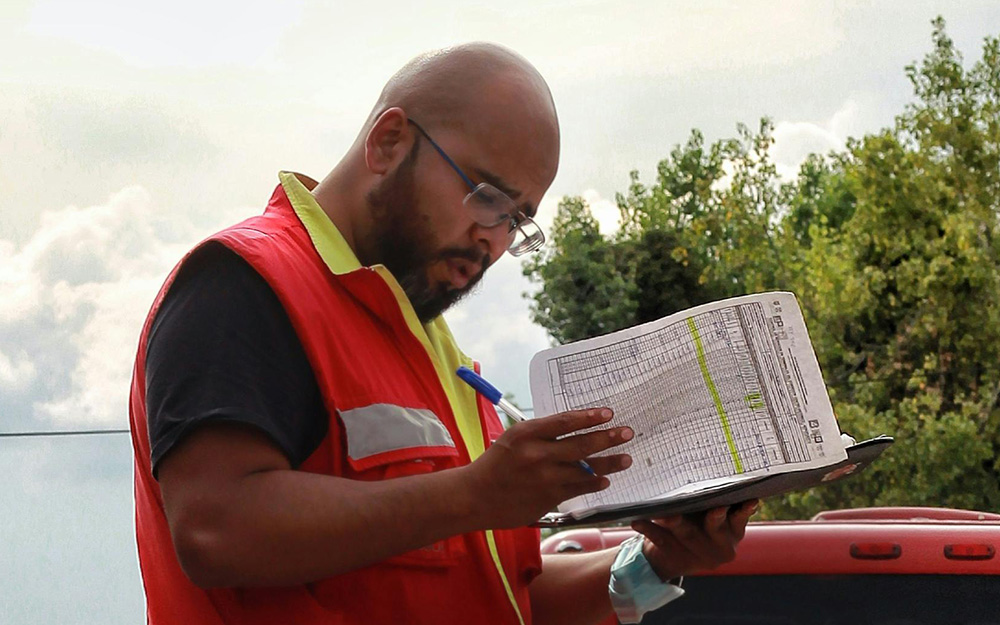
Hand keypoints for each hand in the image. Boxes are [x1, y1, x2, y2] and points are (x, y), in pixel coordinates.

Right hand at [463, 408, 632, 528]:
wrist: (475, 497)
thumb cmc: (496, 464)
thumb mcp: (514, 439)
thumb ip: (542, 434)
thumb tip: (576, 428)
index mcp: (526, 434)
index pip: (564, 421)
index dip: (589, 416)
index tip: (608, 413)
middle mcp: (536, 454)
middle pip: (581, 445)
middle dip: (608, 438)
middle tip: (626, 432)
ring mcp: (544, 478)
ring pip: (585, 469)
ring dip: (609, 463)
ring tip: (626, 458)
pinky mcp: (548, 498)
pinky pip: (578, 489)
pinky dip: (594, 483)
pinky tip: (605, 480)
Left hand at [631, 499, 758, 580]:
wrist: (670, 556)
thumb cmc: (695, 522)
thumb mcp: (711, 514)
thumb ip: (719, 499)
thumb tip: (723, 466)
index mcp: (733, 532)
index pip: (740, 519)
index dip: (744, 510)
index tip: (749, 500)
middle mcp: (721, 547)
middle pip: (715, 528)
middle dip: (713, 518)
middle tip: (714, 507)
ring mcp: (699, 556)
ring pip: (687, 535)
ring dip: (675, 522)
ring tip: (664, 513)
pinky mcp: (676, 559)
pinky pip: (662, 541)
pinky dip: (649, 529)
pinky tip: (638, 521)